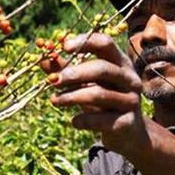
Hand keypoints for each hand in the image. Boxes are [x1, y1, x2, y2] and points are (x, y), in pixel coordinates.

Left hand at [41, 32, 143, 153]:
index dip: (84, 42)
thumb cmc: (103, 100)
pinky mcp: (127, 122)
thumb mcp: (87, 83)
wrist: (127, 131)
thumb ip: (67, 70)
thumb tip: (43, 60)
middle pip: (102, 69)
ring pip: (99, 94)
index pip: (105, 43)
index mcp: (120, 62)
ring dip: (71, 97)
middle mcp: (129, 79)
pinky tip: (73, 121)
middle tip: (53, 81)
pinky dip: (83, 120)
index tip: (63, 47)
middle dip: (74, 74)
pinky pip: (101, 119)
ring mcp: (131, 100)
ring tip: (54, 101)